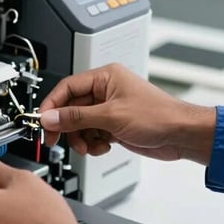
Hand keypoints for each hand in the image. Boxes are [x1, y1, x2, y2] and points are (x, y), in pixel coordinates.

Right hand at [39, 63, 216, 164]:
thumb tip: (51, 117)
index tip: (42, 120)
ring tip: (89, 146)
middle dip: (67, 126)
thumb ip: (77, 117)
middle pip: (71, 108)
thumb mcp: (111, 116)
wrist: (181, 135)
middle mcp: (106, 91)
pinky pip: (92, 134)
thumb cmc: (159, 116)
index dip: (52, 105)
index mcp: (105, 77)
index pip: (67, 87)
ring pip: (80, 124)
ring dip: (81, 138)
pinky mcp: (114, 125)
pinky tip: (103, 146)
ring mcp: (110, 109)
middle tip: (57, 139)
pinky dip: (93, 143)